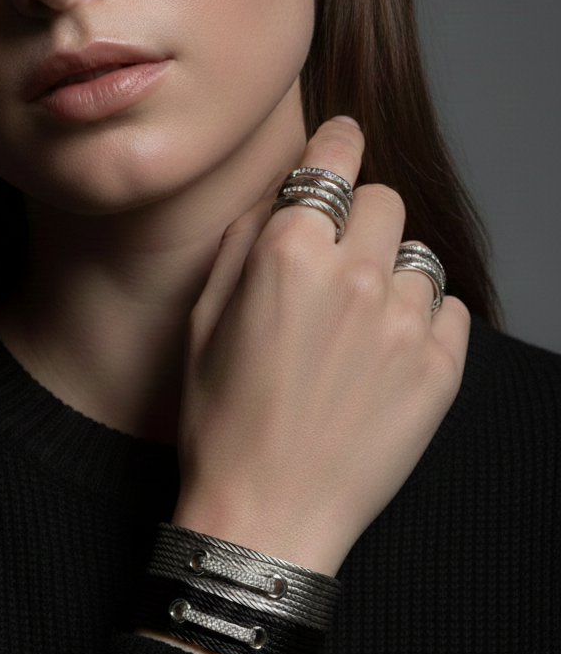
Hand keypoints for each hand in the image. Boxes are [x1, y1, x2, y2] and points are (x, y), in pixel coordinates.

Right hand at [173, 116, 469, 576]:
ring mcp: (403, 322)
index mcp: (288, 254)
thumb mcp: (204, 318)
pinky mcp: (439, 368)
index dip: (339, 142)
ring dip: (391, 271)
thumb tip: (281, 198)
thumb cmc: (222, 419)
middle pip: (384, 200)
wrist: (266, 512)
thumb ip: (245, 242)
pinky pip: (449, 308)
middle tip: (337, 261)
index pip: (335, 158)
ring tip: (359, 321)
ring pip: (419, 255)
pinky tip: (385, 353)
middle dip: (360, 218)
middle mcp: (353, 275)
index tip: (344, 141)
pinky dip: (422, 318)